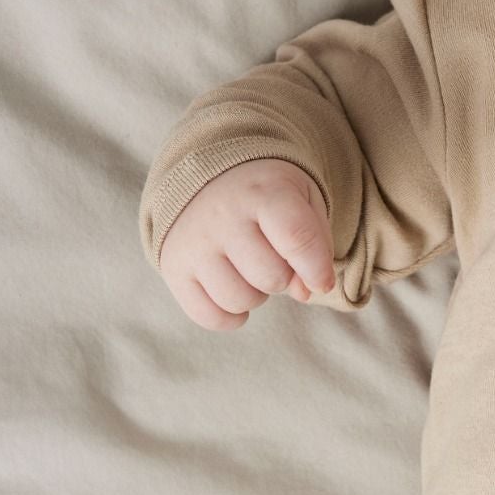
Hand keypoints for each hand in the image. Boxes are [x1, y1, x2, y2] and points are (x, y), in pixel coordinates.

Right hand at [157, 158, 334, 328]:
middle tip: (272, 257)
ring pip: (239, 301)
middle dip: (283, 277)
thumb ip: (314, 245)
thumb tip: (305, 293)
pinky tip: (233, 288)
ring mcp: (193, 242)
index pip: (296, 238)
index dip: (316, 269)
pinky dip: (230, 315)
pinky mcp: (173, 267)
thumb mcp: (303, 202)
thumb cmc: (268, 195)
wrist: (209, 177)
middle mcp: (221, 215)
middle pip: (271, 278)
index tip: (321, 281)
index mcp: (262, 191)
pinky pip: (210, 317)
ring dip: (255, 295)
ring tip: (249, 268)